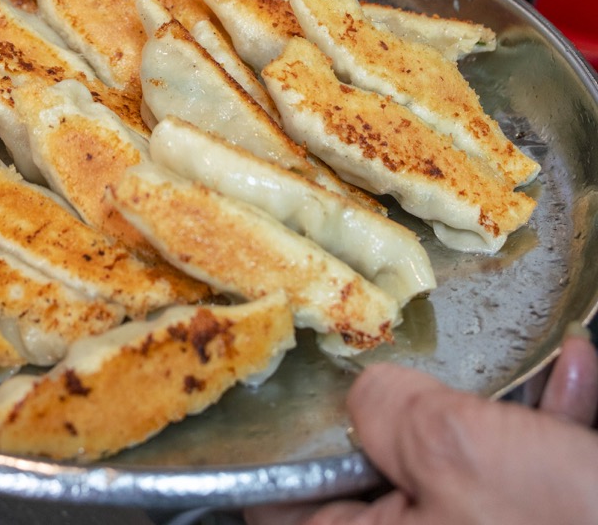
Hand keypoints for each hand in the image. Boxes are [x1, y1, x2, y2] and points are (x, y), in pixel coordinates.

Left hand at [243, 328, 597, 524]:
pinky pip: (518, 491)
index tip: (307, 369)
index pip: (282, 497)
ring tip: (532, 365)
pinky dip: (546, 441)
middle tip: (421, 353)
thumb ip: (386, 409)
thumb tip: (365, 393)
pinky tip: (575, 384)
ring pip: (460, 475)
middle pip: (380, 474)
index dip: (291, 432)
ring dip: (496, 414)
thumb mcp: (457, 449)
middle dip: (412, 409)